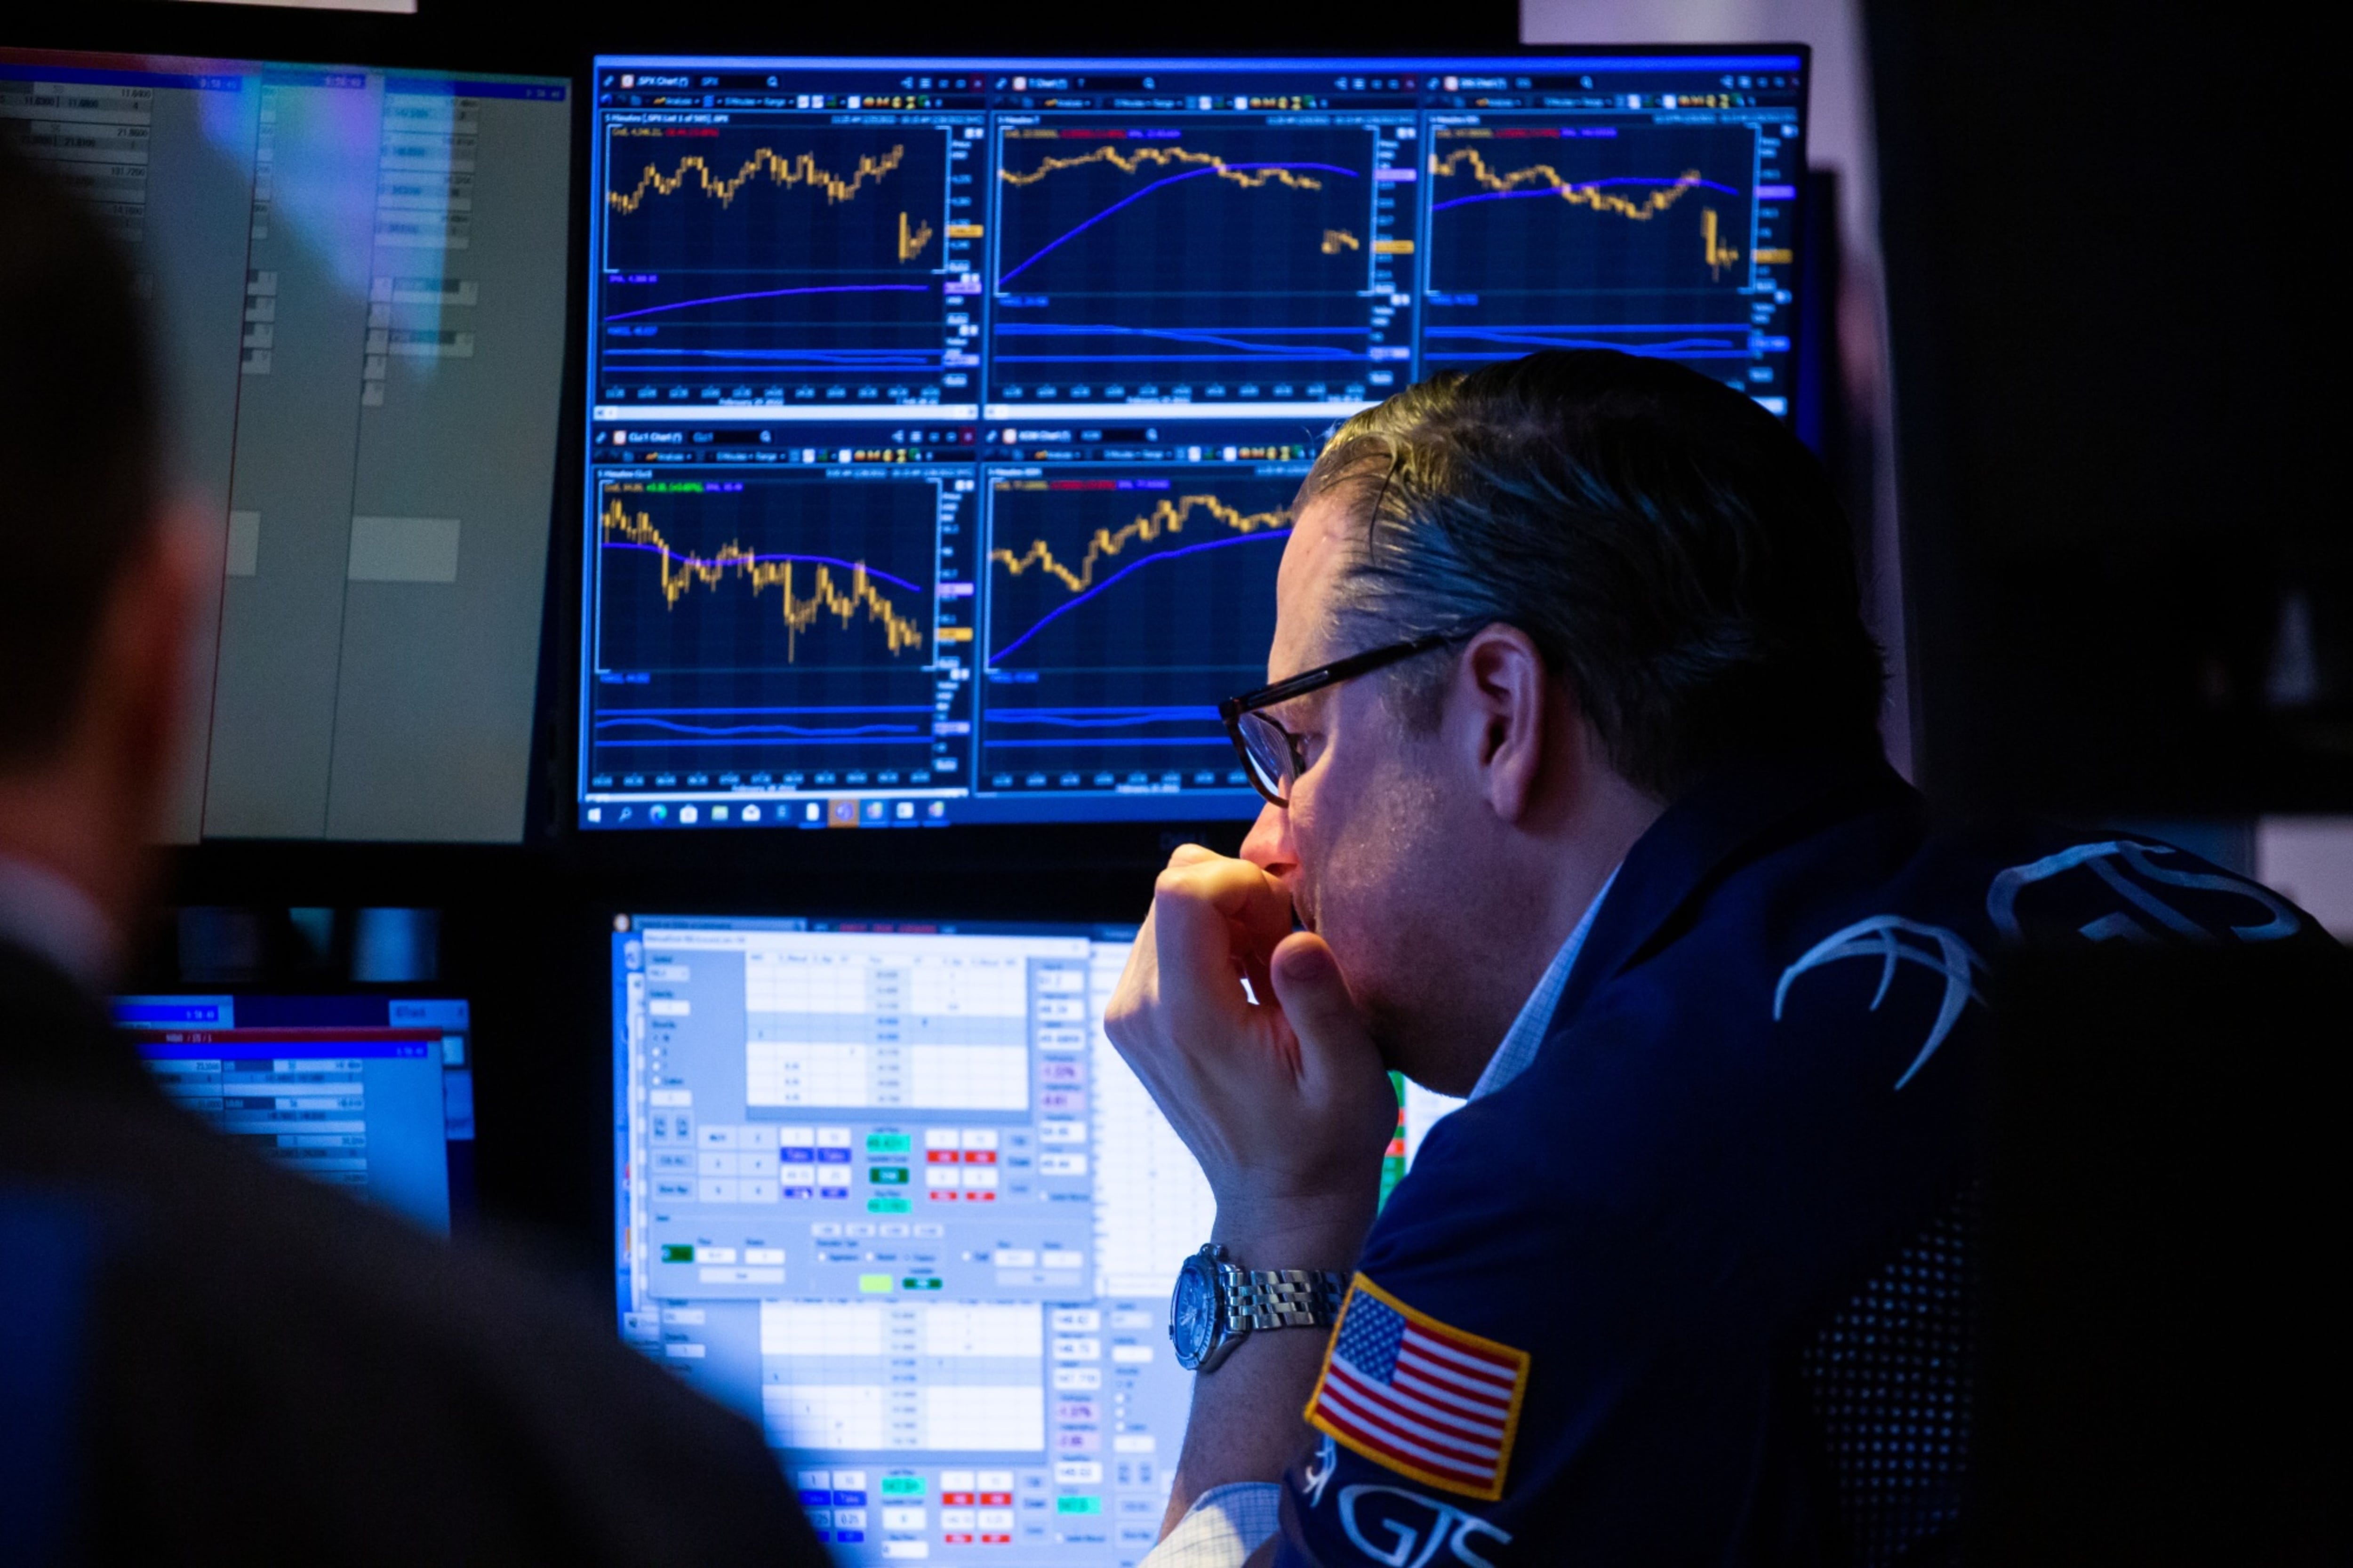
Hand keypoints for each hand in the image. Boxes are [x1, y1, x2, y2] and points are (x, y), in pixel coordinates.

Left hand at [1103, 845, 1396, 1257]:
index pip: (1183, 889)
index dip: (1244, 883)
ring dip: (1225, 923)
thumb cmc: (1324, 1143)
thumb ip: (1320, 1000)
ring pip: (1168, 910)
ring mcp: (1127, 1017)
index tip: (1286, 927)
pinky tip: (1248, 991)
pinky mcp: (1132, 1021)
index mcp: (1188, 1018)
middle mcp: (1139, 1012)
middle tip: (1284, 959)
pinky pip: (1163, 942)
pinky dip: (1209, 946)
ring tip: (1269, 981)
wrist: (1282, 1204)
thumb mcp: (1349, 1074)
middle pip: (1173, 889)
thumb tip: (1294, 940)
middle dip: (1238, 900)